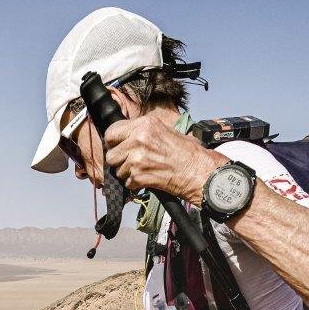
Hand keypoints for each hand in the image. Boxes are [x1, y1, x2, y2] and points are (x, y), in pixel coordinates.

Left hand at [104, 115, 221, 203]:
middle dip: (118, 160)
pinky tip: (147, 179)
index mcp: (144, 125)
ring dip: (127, 173)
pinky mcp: (139, 176)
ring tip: (143, 170)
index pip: (111, 132)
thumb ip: (142, 131)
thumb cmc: (186, 152)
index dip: (113, 142)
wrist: (197, 171)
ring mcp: (138, 159)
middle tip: (130, 162)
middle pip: (111, 154)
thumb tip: (125, 135)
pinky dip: (135, 184)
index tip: (118, 146)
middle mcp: (139, 140)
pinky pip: (126, 183)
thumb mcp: (163, 130)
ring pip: (117, 170)